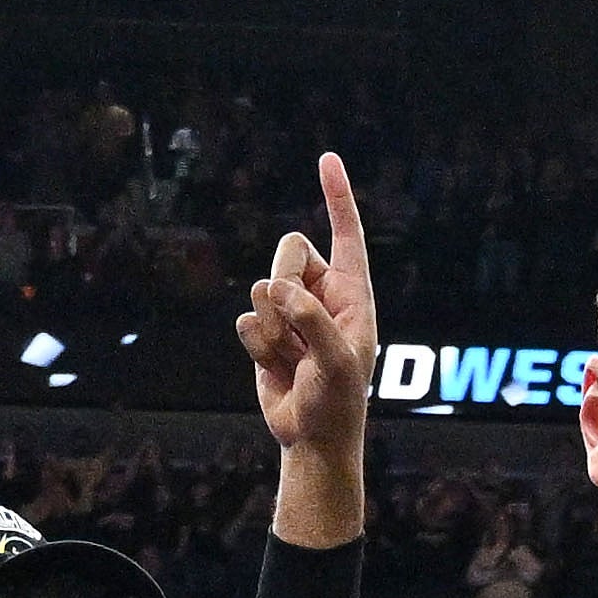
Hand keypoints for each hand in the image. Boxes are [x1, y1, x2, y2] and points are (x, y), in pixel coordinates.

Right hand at [240, 154, 379, 526]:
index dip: (337, 196)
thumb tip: (276, 289)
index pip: (347, 233)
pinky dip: (256, 347)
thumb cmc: (338, 401)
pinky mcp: (264, 332)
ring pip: (261, 287)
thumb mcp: (337, 360)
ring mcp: (291, 311)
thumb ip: (311, 318)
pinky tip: (276, 368)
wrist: (312, 438)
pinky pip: (244, 319)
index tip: (327, 158)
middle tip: (292, 324)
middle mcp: (321, 294)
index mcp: (352, 292)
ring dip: (270, 328)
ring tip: (291, 359)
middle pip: (288, 250)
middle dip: (283, 282)